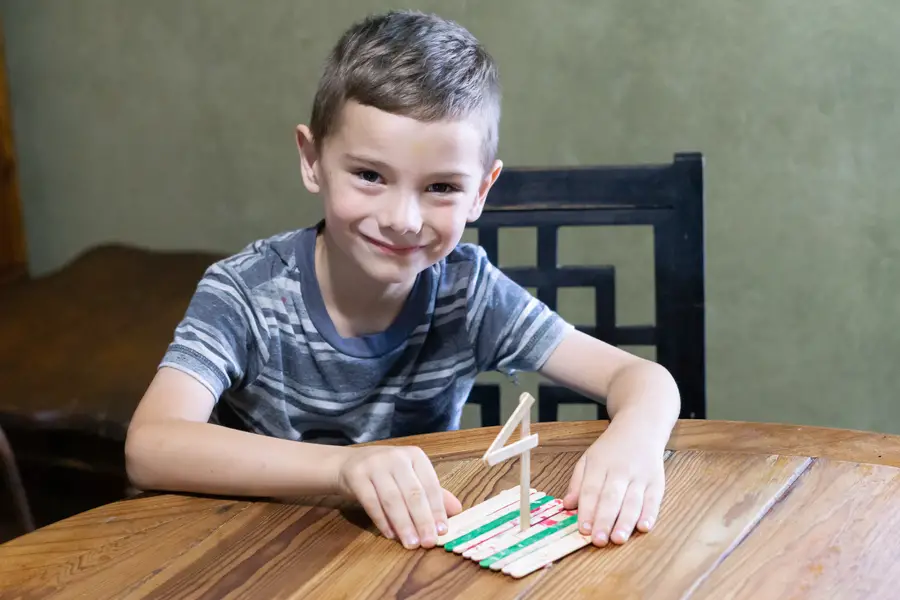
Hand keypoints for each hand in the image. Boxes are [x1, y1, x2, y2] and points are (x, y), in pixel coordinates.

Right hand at [337, 445, 461, 548]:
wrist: (349, 463)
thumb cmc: (386, 473)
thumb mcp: (411, 478)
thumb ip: (433, 493)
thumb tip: (457, 510)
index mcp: (415, 456)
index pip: (430, 485)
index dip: (437, 510)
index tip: (442, 531)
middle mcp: (396, 457)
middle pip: (413, 493)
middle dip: (422, 520)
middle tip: (428, 542)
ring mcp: (374, 464)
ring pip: (392, 499)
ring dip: (403, 524)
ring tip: (411, 543)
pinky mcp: (356, 475)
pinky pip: (371, 502)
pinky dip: (382, 521)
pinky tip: (391, 535)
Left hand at [562, 427, 665, 546]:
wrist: (641, 426)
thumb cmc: (611, 448)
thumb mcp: (588, 458)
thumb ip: (577, 483)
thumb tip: (567, 505)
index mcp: (599, 464)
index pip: (591, 489)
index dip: (586, 510)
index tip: (583, 529)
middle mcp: (619, 470)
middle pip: (611, 497)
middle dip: (604, 520)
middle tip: (599, 540)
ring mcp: (640, 475)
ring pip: (632, 501)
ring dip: (626, 521)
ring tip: (618, 539)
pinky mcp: (656, 480)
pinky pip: (654, 499)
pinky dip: (650, 514)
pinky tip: (644, 527)